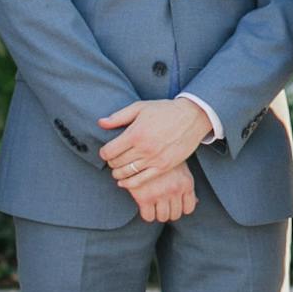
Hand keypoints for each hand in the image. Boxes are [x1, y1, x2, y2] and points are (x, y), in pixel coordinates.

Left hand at [98, 98, 212, 205]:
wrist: (192, 117)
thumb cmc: (165, 110)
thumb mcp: (140, 107)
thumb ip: (118, 116)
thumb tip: (100, 123)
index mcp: (135, 133)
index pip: (109, 151)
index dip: (104, 153)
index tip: (105, 151)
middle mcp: (143, 148)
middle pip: (116, 163)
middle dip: (111, 162)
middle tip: (112, 159)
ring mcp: (154, 159)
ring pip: (126, 173)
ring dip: (117, 173)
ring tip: (117, 169)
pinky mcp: (163, 167)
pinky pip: (141, 180)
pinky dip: (129, 184)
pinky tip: (123, 182)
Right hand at [125, 158, 197, 224]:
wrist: (144, 147)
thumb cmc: (163, 155)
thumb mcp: (180, 167)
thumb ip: (187, 185)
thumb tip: (197, 201)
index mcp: (186, 182)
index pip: (189, 208)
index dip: (181, 208)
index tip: (174, 205)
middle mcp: (175, 190)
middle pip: (175, 214)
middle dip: (169, 211)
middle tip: (162, 205)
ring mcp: (160, 194)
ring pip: (162, 217)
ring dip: (158, 213)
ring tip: (154, 206)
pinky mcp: (144, 197)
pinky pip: (148, 216)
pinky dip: (147, 214)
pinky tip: (145, 206)